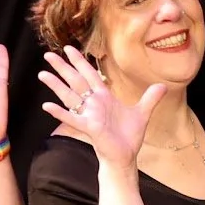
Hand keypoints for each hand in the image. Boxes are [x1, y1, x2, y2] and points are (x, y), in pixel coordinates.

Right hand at [39, 46, 161, 172]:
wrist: (125, 157)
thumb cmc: (128, 137)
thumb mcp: (142, 113)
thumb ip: (150, 98)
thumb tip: (163, 85)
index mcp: (104, 97)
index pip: (90, 74)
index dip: (80, 61)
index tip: (68, 48)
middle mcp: (93, 103)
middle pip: (75, 81)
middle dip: (63, 67)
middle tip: (48, 54)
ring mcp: (89, 115)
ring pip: (69, 96)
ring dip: (56, 85)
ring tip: (42, 74)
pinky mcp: (90, 128)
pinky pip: (72, 118)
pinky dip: (60, 112)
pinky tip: (47, 106)